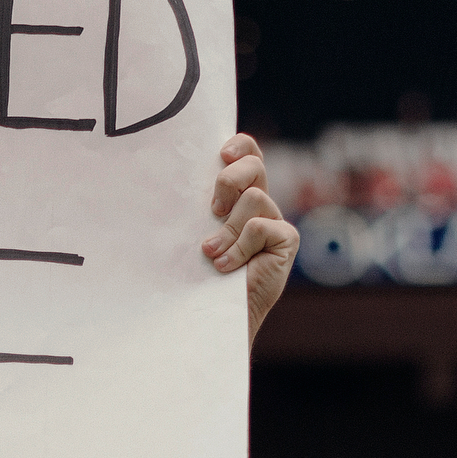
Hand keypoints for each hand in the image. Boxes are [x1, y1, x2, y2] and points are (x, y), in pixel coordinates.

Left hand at [200, 134, 297, 344]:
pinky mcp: (286, 240)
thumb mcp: (192, 232)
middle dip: (229, 180)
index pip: (247, 154)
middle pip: (254, 165)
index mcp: (238, 195)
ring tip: (212, 253)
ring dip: (227, 229)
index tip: (222, 154)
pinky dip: (239, 248)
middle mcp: (260, 204)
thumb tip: (170, 178)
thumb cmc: (197, 272)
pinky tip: (227, 267)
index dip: (240, 146)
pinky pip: (260, 226)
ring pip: (254, 198)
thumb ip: (195, 207)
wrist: (213, 312)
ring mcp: (275, 221)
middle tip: (213, 211)